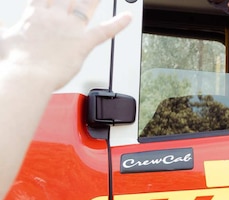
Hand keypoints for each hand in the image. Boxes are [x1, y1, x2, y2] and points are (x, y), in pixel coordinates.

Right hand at [2, 0, 131, 88]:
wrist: (27, 73)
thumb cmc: (15, 61)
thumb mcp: (3, 39)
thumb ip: (6, 31)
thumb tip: (3, 30)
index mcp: (34, 15)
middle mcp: (53, 17)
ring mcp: (69, 29)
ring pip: (86, 7)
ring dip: (94, 0)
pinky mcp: (83, 43)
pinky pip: (105, 31)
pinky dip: (118, 24)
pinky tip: (128, 17)